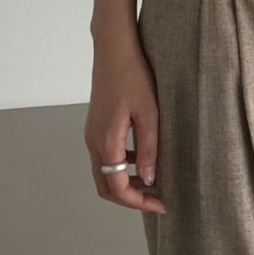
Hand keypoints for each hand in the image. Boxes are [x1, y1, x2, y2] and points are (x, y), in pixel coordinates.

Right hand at [84, 34, 166, 213]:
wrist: (113, 49)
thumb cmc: (133, 76)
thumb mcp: (149, 112)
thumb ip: (148, 147)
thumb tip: (150, 179)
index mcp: (106, 141)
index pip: (117, 188)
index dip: (139, 202)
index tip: (161, 205)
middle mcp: (93, 141)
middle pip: (106, 185)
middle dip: (130, 197)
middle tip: (156, 198)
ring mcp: (91, 133)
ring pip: (104, 171)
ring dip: (125, 182)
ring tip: (152, 180)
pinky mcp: (95, 125)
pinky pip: (105, 156)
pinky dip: (121, 165)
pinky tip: (142, 157)